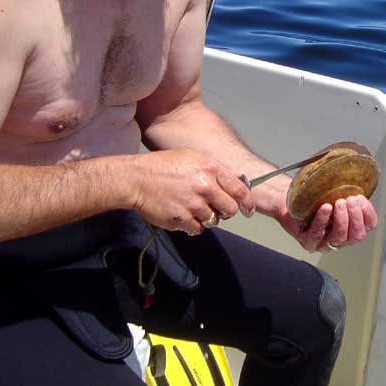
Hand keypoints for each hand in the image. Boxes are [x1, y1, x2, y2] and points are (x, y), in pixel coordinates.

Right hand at [129, 148, 254, 233]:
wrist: (136, 179)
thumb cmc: (163, 165)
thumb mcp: (192, 156)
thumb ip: (214, 169)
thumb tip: (235, 179)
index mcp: (210, 169)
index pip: (239, 189)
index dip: (247, 202)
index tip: (248, 209)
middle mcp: (204, 187)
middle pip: (230, 209)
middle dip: (226, 211)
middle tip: (216, 208)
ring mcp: (193, 205)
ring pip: (214, 220)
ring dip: (207, 217)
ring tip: (192, 207)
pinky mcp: (182, 220)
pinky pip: (197, 228)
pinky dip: (193, 224)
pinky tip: (183, 214)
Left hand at [280, 195, 377, 253]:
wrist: (287, 199)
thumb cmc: (312, 197)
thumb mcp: (334, 192)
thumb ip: (348, 191)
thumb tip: (361, 180)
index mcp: (350, 226)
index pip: (368, 225)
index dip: (368, 214)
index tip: (361, 199)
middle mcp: (339, 237)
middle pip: (356, 235)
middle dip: (356, 217)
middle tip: (351, 200)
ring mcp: (324, 242)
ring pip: (339, 238)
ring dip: (342, 220)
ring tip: (339, 203)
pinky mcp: (308, 241)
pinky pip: (317, 234)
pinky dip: (322, 220)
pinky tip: (325, 208)